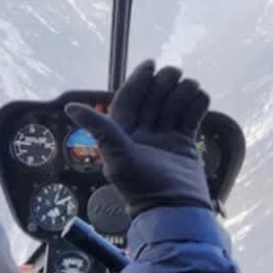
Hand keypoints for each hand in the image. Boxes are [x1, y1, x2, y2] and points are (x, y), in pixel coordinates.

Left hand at [66, 61, 212, 217]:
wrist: (175, 208)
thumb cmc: (142, 185)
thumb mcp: (117, 156)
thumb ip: (100, 128)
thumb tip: (70, 107)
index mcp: (123, 135)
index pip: (129, 100)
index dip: (138, 80)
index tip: (151, 64)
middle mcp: (144, 134)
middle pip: (153, 99)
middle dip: (163, 83)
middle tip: (174, 73)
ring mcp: (166, 138)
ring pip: (174, 105)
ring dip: (183, 92)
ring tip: (191, 86)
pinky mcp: (185, 143)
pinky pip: (190, 117)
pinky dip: (197, 105)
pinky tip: (201, 97)